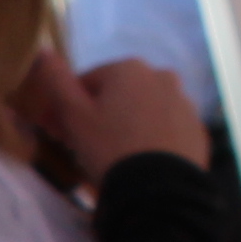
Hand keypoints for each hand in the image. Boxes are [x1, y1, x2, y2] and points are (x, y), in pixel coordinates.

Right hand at [60, 55, 204, 180]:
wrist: (159, 191)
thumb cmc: (109, 148)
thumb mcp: (73, 116)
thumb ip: (56, 81)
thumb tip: (42, 50)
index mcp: (128, 68)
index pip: (87, 82)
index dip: (69, 108)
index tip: (61, 134)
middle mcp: (161, 77)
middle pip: (119, 95)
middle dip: (101, 115)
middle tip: (87, 148)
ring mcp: (184, 104)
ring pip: (145, 112)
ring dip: (129, 126)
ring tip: (116, 159)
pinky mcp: (197, 132)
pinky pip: (167, 131)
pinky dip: (153, 141)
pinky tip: (142, 164)